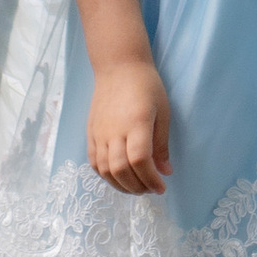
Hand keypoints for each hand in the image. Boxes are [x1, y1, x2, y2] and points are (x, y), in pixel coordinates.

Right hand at [89, 59, 170, 196]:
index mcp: (136, 123)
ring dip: (121, 186)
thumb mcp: (163, 112)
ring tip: (136, 187)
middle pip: (121, 169)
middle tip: (150, 189)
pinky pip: (94, 162)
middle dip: (137, 186)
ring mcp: (99, 133)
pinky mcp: (90, 133)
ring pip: (105, 170)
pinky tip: (118, 178)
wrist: (118, 67)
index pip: (140, 160)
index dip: (150, 179)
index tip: (162, 187)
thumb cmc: (146, 86)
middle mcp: (114, 131)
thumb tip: (165, 172)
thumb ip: (161, 144)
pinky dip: (106, 176)